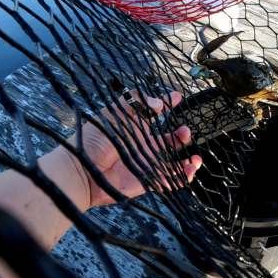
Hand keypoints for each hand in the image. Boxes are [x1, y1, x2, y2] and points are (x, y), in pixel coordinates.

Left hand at [71, 90, 201, 207]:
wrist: (81, 171)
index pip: (154, 114)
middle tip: (185, 131)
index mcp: (134, 127)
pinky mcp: (147, 181)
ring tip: (196, 158)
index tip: (177, 96)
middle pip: (169, 140)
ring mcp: (146, 164)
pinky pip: (168, 181)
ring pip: (173, 162)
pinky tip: (188, 171)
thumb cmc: (93, 140)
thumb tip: (158, 103)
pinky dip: (181, 178)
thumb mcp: (111, 114)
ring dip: (187, 160)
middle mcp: (142, 145)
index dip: (166, 104)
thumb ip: (134, 103)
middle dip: (181, 135)